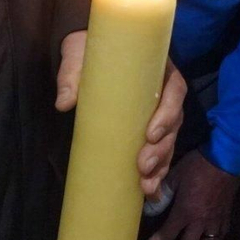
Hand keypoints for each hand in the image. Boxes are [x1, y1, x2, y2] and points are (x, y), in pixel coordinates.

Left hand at [55, 32, 187, 196]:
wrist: (84, 50)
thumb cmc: (88, 49)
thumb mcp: (79, 56)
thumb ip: (72, 76)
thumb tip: (64, 103)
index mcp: (156, 68)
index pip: (174, 89)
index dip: (168, 113)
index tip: (150, 133)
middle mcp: (161, 90)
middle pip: (174, 121)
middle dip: (162, 148)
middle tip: (142, 166)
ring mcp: (156, 111)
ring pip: (169, 140)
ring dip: (161, 164)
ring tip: (146, 185)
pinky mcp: (146, 128)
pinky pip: (159, 150)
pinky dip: (157, 171)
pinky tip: (149, 191)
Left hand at [146, 150, 237, 239]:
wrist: (225, 159)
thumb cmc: (198, 166)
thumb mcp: (175, 176)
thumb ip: (162, 194)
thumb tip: (150, 210)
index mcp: (185, 212)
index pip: (167, 235)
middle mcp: (200, 222)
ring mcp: (215, 222)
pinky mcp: (226, 218)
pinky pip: (220, 237)